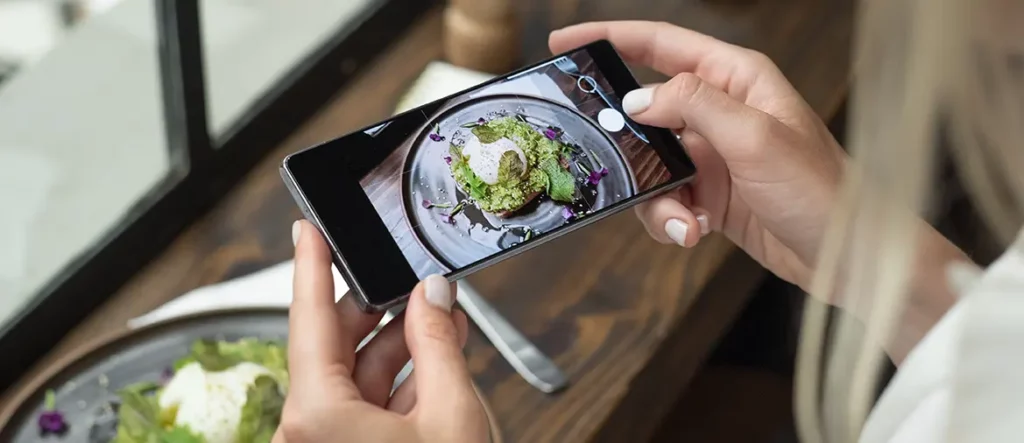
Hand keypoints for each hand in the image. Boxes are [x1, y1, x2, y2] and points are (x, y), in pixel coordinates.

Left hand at [274, 220, 489, 442]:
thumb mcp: (451, 415)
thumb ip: (438, 346)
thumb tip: (431, 296)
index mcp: (317, 415)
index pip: (308, 318)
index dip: (310, 266)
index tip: (307, 230)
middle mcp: (306, 431)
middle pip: (333, 346)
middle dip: (379, 309)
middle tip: (410, 278)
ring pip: (352, 379)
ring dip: (397, 348)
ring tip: (442, 321)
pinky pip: (360, 409)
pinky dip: (396, 385)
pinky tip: (436, 362)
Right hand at [550, 22, 847, 288]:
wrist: (849, 256)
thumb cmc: (823, 190)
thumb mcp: (756, 138)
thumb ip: (695, 106)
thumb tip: (638, 99)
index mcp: (737, 79)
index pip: (661, 44)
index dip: (610, 38)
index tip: (565, 44)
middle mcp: (721, 111)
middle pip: (645, 111)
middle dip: (626, 143)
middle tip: (607, 160)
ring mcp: (713, 154)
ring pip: (649, 164)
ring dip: (655, 197)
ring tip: (684, 220)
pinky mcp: (711, 193)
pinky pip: (666, 198)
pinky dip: (672, 218)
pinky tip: (694, 231)